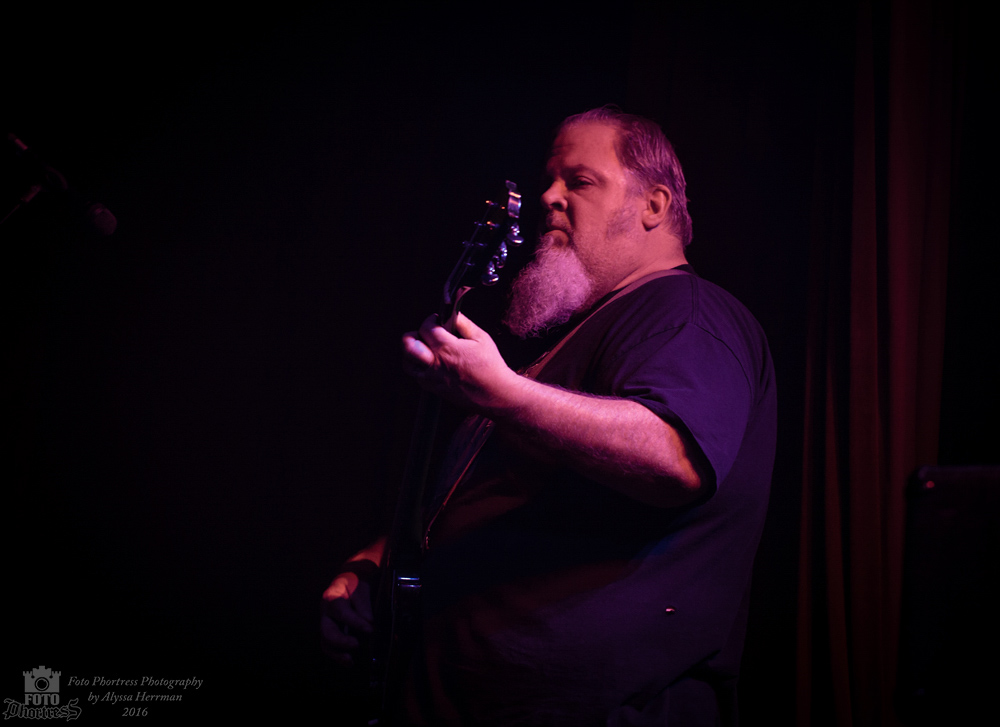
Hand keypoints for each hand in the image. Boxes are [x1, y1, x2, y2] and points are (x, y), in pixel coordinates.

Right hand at [320, 571, 372, 666]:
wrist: (346, 581)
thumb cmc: (355, 585)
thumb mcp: (361, 589)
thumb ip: (364, 605)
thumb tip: (369, 622)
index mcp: (332, 598)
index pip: (342, 613)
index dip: (355, 623)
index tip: (370, 629)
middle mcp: (325, 612)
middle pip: (328, 630)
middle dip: (341, 641)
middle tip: (356, 645)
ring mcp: (325, 623)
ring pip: (325, 642)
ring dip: (337, 653)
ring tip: (350, 662)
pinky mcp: (328, 632)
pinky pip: (329, 646)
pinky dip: (338, 655)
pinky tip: (349, 662)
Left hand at [401, 312, 518, 412]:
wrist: (495, 393)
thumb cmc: (490, 365)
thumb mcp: (481, 337)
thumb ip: (463, 323)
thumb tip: (451, 314)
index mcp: (447, 348)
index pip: (426, 328)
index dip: (430, 320)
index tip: (438, 320)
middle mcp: (436, 363)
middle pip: (408, 345)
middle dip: (413, 335)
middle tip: (424, 334)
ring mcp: (432, 378)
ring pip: (407, 363)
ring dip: (412, 353)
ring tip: (424, 349)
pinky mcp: (433, 389)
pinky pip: (416, 376)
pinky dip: (419, 367)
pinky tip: (431, 363)